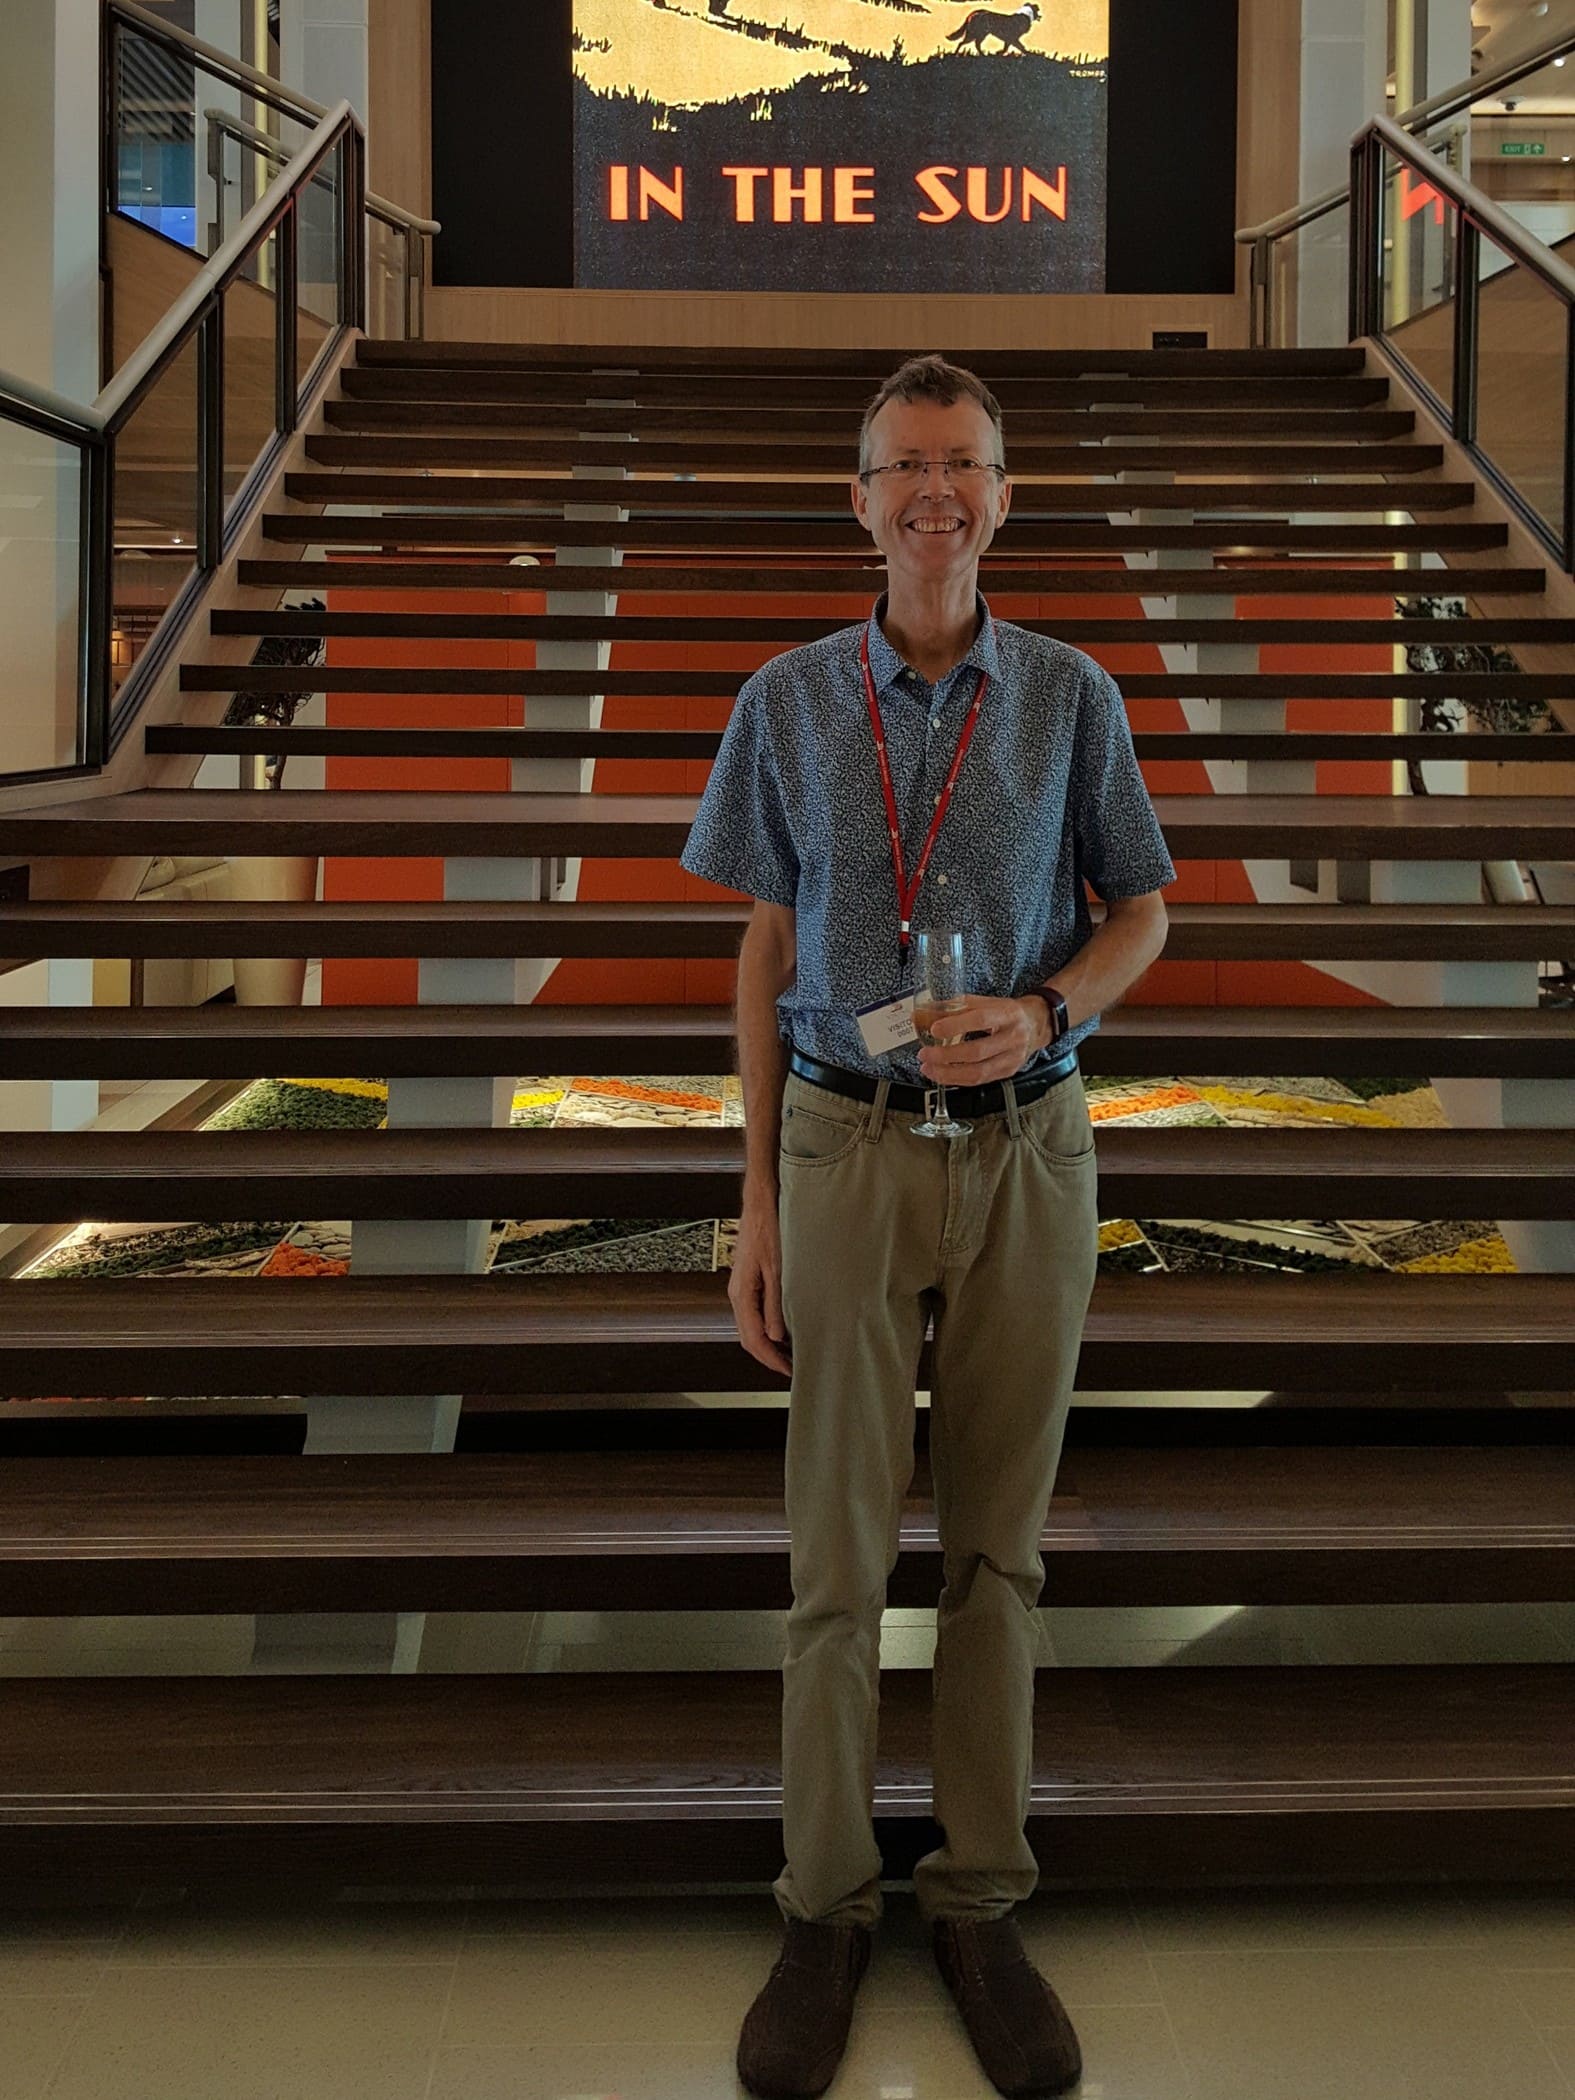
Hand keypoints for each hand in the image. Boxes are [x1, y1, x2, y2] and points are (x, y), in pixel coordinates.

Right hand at [728, 1195, 791, 1376]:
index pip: (753, 1339)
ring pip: (751, 1327)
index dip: (772, 1359)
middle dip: (769, 1356)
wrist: (760, 1204)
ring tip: (792, 1352)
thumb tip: (777, 1335)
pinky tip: (785, 1328)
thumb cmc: (768, 1230)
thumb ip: (776, 1304)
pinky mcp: (748, 1282)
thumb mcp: (778, 1270)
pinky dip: (768, 1327)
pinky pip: (755, 1313)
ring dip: (769, 1343)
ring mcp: (741, 1288)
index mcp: (741, 1294)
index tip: (789, 1370)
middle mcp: (737, 1294)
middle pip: (748, 1337)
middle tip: (792, 1367)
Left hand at [916, 994, 1048, 1086]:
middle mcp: (1013, 1037)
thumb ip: (956, 1006)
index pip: (981, 1020)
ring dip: (948, 1073)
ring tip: (928, 1068)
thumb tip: (923, 1013)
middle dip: (946, 1056)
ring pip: (978, 1072)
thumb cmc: (1006, 1012)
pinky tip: (942, 1075)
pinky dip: (958, 1079)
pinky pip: (980, 1080)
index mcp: (1007, 1014)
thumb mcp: (986, 1002)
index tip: (934, 1029)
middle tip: (925, 1054)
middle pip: (977, 1051)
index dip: (956, 1026)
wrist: (1035, 1024)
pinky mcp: (1008, 1072)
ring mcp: (1012, 1058)